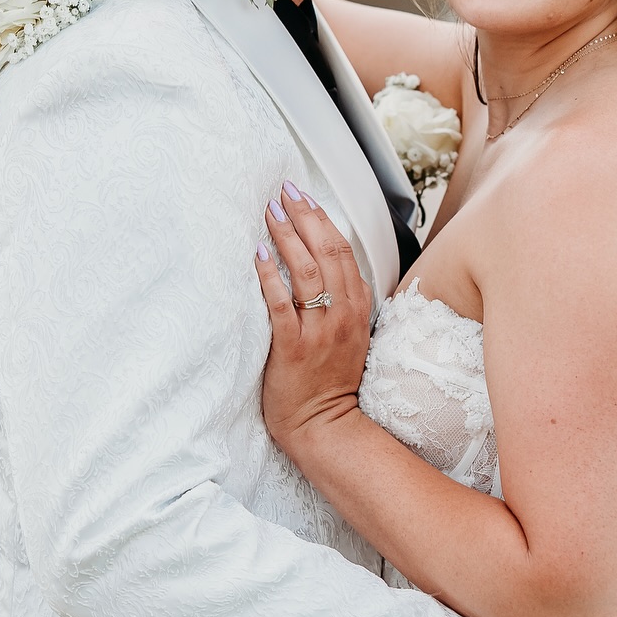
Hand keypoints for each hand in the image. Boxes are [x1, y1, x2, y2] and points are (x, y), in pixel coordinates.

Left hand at [254, 182, 373, 465]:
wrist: (325, 426)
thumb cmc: (330, 381)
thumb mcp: (349, 333)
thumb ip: (342, 299)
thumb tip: (321, 262)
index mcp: (358, 307)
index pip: (343, 250)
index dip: (322, 218)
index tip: (304, 196)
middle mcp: (343, 314)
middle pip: (327, 251)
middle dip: (305, 216)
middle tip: (285, 191)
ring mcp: (321, 331)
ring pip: (307, 271)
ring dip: (288, 236)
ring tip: (270, 211)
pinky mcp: (294, 348)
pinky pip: (282, 305)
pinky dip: (271, 276)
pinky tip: (258, 254)